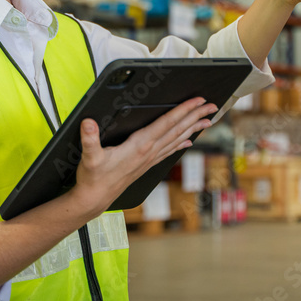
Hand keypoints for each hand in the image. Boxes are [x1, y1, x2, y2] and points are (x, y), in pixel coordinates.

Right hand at [69, 97, 216, 217]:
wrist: (95, 200)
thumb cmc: (93, 178)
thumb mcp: (89, 157)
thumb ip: (89, 138)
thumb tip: (88, 123)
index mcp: (140, 145)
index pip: (166, 123)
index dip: (183, 110)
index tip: (197, 100)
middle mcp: (149, 151)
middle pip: (178, 129)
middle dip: (196, 115)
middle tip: (212, 105)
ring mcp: (150, 158)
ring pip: (177, 139)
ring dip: (193, 128)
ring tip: (207, 119)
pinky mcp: (147, 164)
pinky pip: (169, 150)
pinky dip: (181, 143)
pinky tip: (189, 140)